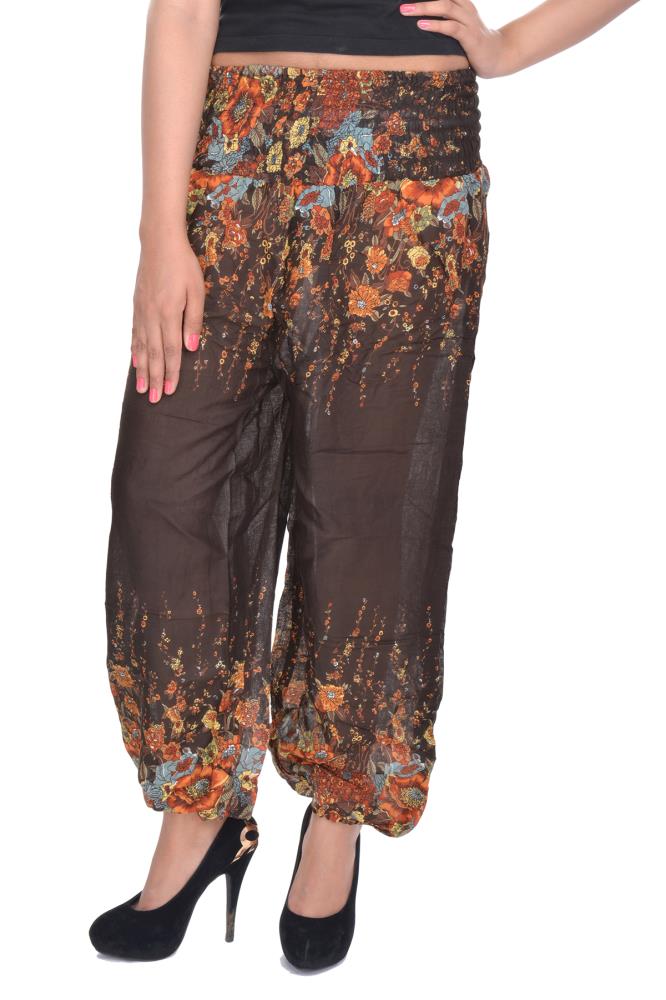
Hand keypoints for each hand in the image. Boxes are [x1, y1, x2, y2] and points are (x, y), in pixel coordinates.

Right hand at [131, 234, 204, 401]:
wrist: (159, 243)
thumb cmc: (184, 266)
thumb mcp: (197, 291)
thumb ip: (194, 320)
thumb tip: (191, 348)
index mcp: (169, 314)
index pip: (171, 350)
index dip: (171, 372)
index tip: (170, 390)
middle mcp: (152, 316)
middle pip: (155, 354)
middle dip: (155, 378)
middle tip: (155, 399)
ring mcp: (142, 312)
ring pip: (142, 347)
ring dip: (142, 370)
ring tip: (142, 389)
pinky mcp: (137, 306)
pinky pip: (135, 334)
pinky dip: (135, 351)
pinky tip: (135, 362)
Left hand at [399, 1, 513, 78]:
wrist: (499, 56)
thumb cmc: (475, 44)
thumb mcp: (460, 28)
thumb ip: (446, 22)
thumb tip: (421, 22)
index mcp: (463, 5)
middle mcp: (466, 10)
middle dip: (421, 0)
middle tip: (402, 5)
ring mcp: (469, 23)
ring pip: (446, 8)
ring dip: (424, 8)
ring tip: (406, 11)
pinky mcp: (471, 38)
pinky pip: (452, 28)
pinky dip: (436, 25)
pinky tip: (422, 25)